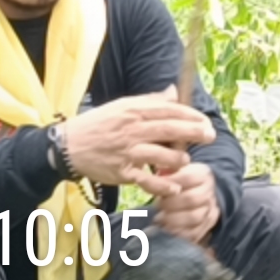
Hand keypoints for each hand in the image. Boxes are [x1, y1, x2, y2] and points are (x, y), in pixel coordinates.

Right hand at [58, 88, 213, 195]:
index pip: (168, 110)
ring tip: (184, 162)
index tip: (204, 121)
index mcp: (133, 111)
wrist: (69, 146)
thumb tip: (173, 92)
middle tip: (210, 136)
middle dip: (194, 133)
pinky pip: (147, 180)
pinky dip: (163, 185)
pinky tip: (174, 187)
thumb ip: (150, 101)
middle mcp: (132, 130)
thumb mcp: (122, 106)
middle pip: (170, 130)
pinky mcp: (122, 172)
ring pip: (162, 156)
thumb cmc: (98, 124)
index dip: (190, 115)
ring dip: (179, 160)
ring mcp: (127, 152)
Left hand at [151, 160, 219, 243]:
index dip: (169, 183)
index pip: (187, 177)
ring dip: (173, 220)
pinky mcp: (207, 226)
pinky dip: (178, 233)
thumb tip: (154, 178)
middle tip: (156, 206)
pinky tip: (166, 230)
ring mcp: (210, 210)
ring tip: (159, 219)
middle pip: (191, 199)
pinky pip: (194, 233)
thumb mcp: (176, 170)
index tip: (155, 187)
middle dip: (170, 204)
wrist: (200, 195)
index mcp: (203, 174)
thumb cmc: (181, 181)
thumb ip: (165, 172)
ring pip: (194, 217)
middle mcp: (210, 192)